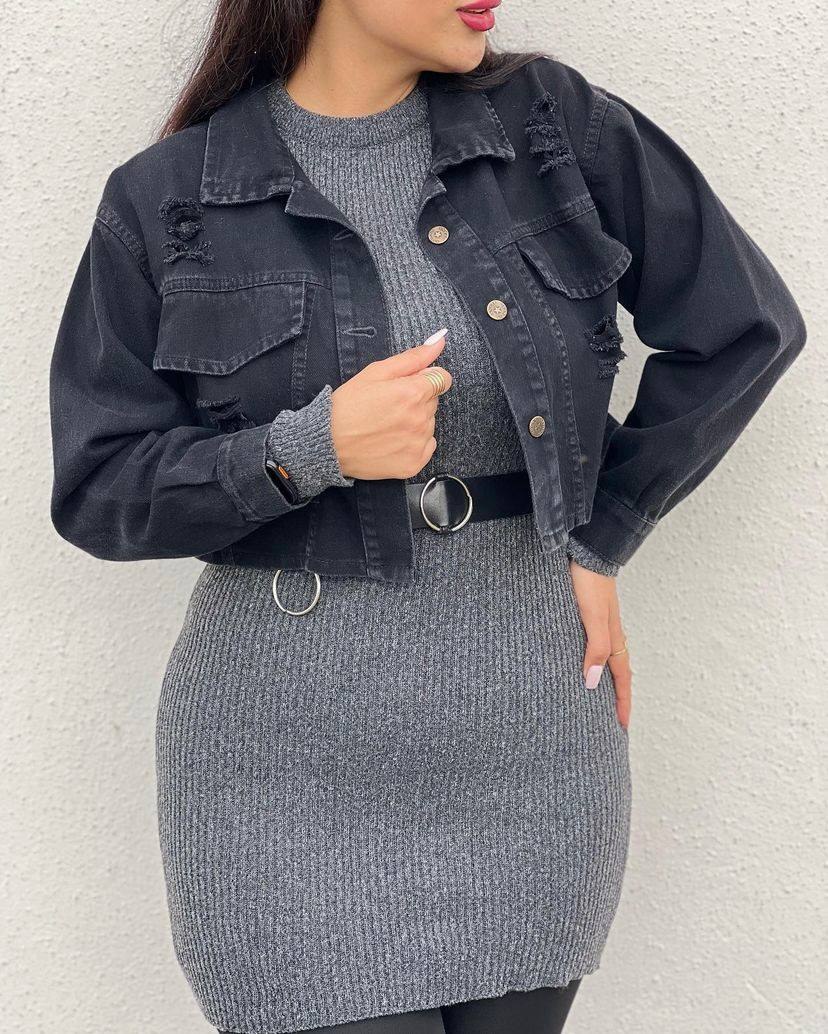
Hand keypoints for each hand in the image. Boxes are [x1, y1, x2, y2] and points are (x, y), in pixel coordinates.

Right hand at [330, 330, 452, 479]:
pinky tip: (392, 440)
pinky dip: (414, 443)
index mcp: (413, 392)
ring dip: (415, 421)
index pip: (442, 379)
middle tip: (389, 406)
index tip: (408, 385)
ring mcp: (418, 443)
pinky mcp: (414, 463)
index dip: (426, 379)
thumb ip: (412, 358)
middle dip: (417, 399)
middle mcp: (420, 418)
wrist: (328, 444)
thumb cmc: (348, 406)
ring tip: (387, 424)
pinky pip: (427, 446)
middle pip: (433, 401)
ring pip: (429, 424)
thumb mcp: (376, 372)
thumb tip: (440, 341)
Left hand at [569, 560, 631, 728]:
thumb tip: (593, 683)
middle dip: (617, 697)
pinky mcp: (587, 615)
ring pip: (606, 659)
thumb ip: (595, 648)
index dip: (622, 703)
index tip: (622, 727)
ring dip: (606, 680)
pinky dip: (593, 662)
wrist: (585, 551)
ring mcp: (599, 624)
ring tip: (598, 699)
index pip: (621, 678)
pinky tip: (581, 664)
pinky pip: (594, 646)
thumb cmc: (588, 582)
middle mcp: (609, 634)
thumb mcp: (592, 617)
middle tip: (613, 721)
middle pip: (617, 672)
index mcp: (613, 638)